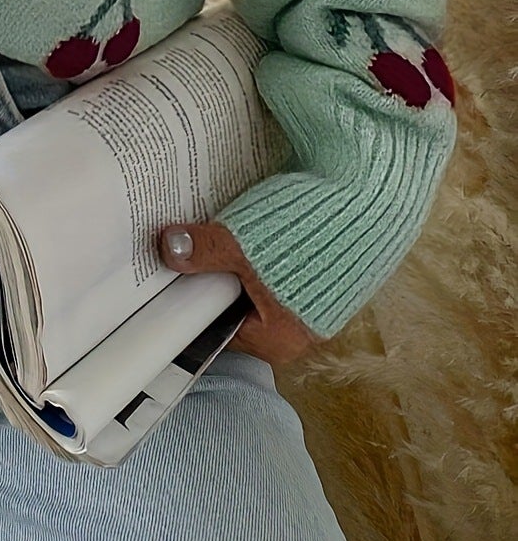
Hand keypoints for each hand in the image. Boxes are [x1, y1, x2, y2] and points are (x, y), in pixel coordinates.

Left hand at [157, 221, 323, 367]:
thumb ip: (202, 251)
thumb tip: (169, 248)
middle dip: (214, 275)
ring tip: (223, 231)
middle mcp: (298, 331)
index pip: (217, 328)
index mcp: (276, 342)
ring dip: (238, 259)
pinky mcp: (324, 275)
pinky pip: (280, 269)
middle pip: (236, 305)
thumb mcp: (241, 244)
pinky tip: (254, 225)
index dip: (192, 298)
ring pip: (257, 284)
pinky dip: (264, 250)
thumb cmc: (312, 233)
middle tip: (191, 245)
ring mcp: (313, 303)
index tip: (172, 274)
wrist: (371, 199)